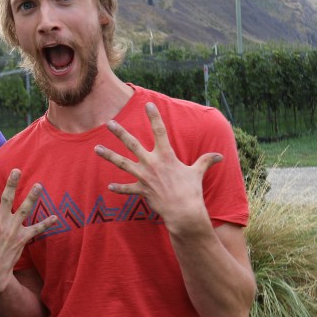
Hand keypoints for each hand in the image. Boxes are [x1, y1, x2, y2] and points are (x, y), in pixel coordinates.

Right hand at [0, 168, 56, 294]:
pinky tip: (56, 217)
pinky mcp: (23, 239)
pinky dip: (47, 224)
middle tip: (17, 170)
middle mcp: (0, 222)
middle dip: (12, 183)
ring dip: (32, 197)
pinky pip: (37, 230)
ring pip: (25, 210)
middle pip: (7, 199)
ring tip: (39, 185)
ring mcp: (13, 230)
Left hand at [94, 102, 221, 232]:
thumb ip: (205, 161)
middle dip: (120, 132)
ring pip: (122, 163)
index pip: (160, 131)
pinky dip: (119, 188)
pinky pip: (128, 189)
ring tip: (96, 148)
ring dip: (108, 155)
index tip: (148, 104)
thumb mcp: (198, 173)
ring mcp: (144, 176)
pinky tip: (109, 186)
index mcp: (166, 156)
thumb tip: (220, 156)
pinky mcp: (141, 190)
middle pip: (132, 144)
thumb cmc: (192, 191)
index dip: (154, 117)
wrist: (184, 212)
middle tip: (109, 123)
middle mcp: (152, 163)